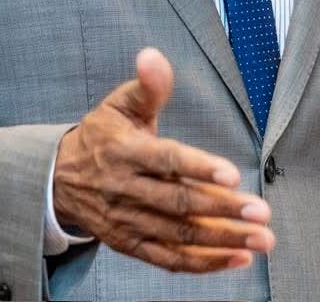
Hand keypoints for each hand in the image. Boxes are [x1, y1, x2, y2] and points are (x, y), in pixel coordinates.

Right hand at [52, 47, 274, 272]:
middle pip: (178, 204)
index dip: (199, 167)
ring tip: (261, 240)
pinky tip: (238, 259)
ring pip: (178, 236)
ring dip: (222, 241)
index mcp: (124, 151)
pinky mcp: (129, 245)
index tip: (233, 175)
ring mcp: (127, 222)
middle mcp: (125, 189)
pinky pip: (168, 259)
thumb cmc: (102, 136)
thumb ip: (147, 85)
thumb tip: (153, 56)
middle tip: (261, 213)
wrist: (58, 179)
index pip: (166, 160)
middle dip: (223, 211)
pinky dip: (203, 264)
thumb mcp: (120, 104)